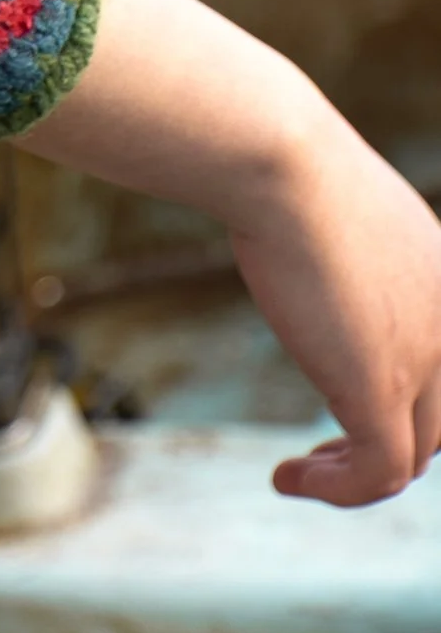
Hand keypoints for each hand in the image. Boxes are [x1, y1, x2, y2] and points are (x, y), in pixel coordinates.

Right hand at [21, 0, 440, 508]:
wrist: (271, 151)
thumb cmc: (261, 141)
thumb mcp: (296, 178)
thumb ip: (288, 197)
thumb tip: (214, 154)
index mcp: (435, 265)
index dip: (403, 392)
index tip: (339, 399)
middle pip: (439, 416)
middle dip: (385, 441)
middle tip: (323, 451)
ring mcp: (427, 353)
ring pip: (415, 455)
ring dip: (354, 475)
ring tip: (299, 474)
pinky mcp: (384, 387)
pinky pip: (382, 474)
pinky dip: (338, 491)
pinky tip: (283, 478)